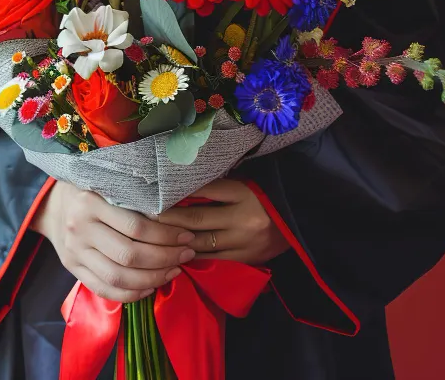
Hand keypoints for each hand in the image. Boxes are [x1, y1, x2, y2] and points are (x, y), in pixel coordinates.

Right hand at [32, 181, 196, 302]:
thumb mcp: (108, 184)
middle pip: (129, 255)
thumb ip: (134, 197)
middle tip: (186, 255)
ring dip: (152, 279)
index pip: (136, 227)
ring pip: (117, 277)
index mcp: (90, 203)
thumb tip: (179, 214)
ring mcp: (74, 251)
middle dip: (164, 259)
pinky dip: (130, 294)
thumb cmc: (91, 191)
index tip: (187, 237)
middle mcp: (79, 228)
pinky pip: (103, 289)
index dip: (166, 236)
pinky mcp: (72, 268)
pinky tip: (150, 288)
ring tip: (173, 271)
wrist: (52, 206)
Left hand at [157, 179, 288, 264]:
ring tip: (152, 238)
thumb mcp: (244, 184)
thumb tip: (178, 186)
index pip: (201, 191)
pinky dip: (192, 258)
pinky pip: (212, 261)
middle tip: (143, 216)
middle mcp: (243, 218)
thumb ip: (216, 186)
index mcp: (243, 192)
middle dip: (167, 219)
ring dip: (174, 242)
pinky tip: (174, 256)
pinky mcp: (246, 259)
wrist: (301, 220)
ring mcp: (245, 242)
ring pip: (200, 244)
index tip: (152, 194)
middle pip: (195, 219)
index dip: (176, 194)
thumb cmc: (265, 196)